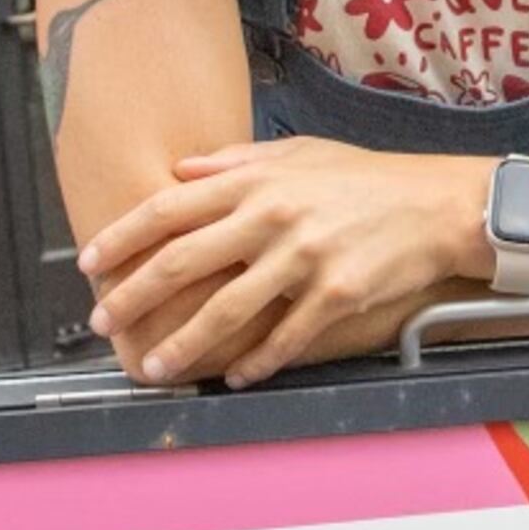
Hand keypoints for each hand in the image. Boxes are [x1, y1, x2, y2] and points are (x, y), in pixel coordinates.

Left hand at [79, 138, 483, 387]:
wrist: (437, 205)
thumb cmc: (368, 180)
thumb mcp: (300, 154)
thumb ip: (237, 162)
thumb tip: (181, 171)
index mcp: (259, 181)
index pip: (171, 208)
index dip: (123, 237)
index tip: (91, 263)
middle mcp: (275, 217)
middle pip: (184, 261)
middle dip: (134, 296)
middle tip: (104, 322)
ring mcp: (305, 258)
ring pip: (226, 310)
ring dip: (183, 343)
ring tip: (155, 365)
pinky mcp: (336, 295)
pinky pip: (283, 338)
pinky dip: (255, 362)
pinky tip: (235, 376)